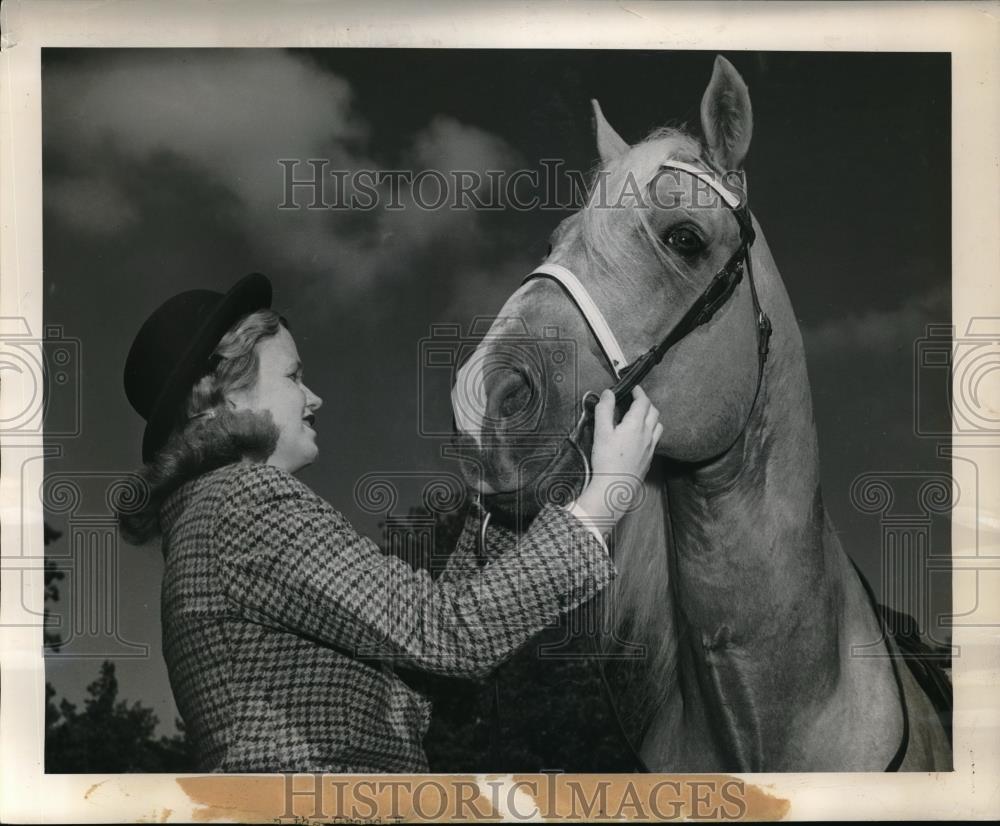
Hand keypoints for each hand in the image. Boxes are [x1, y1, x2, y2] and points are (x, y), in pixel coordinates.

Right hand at [574, 387, 661, 527]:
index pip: (643, 402)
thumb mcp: (601, 432)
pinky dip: (651, 431)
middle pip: (654, 412)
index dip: (639, 392)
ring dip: (651, 417)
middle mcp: (647, 434)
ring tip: (640, 416)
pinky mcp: (649, 458)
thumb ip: (604, 409)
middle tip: (635, 400)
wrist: (615, 487)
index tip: (633, 388)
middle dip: (645, 402)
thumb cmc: (607, 460)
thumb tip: (608, 393)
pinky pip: (655, 439)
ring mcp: (650, 447)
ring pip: (658, 425)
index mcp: (636, 425)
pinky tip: (641, 436)